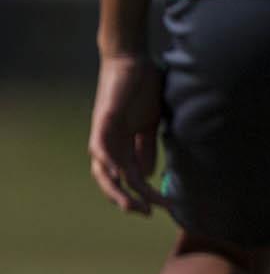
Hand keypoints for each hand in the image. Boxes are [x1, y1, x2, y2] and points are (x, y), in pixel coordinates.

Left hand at [89, 52, 162, 214]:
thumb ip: (147, 147)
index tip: (165, 206)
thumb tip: (148, 174)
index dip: (144, 194)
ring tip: (131, 205)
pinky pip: (100, 148)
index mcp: (123, 145)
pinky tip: (117, 176)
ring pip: (103, 171)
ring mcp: (105, 134)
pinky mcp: (103, 122)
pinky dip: (107, 163)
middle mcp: (110, 144)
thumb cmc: (144, 87)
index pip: (130, 178)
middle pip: (113, 180)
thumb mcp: (151, 123)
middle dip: (128, 199)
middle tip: (146, 213)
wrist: (133, 60)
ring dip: (116, 190)